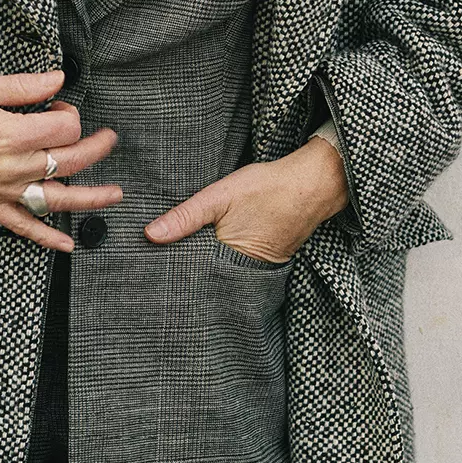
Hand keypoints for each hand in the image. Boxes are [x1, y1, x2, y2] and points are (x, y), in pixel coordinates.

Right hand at [0, 69, 121, 251]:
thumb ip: (25, 86)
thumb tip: (60, 78)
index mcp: (11, 133)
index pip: (65, 129)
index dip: (71, 114)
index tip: (59, 107)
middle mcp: (12, 166)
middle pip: (70, 162)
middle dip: (96, 148)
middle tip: (108, 138)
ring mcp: (3, 191)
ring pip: (57, 200)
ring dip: (91, 199)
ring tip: (116, 194)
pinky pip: (24, 228)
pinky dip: (47, 240)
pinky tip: (69, 246)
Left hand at [143, 137, 348, 263]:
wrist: (311, 184)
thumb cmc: (265, 188)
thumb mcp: (219, 196)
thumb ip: (185, 217)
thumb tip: (150, 235)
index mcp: (230, 263)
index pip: (191, 277)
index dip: (172, 271)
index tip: (151, 266)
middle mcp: (246, 275)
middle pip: (206, 279)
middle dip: (186, 271)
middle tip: (160, 262)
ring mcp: (259, 270)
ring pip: (221, 272)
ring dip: (204, 263)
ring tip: (179, 254)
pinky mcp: (266, 260)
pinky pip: (237, 265)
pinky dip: (223, 258)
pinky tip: (210, 247)